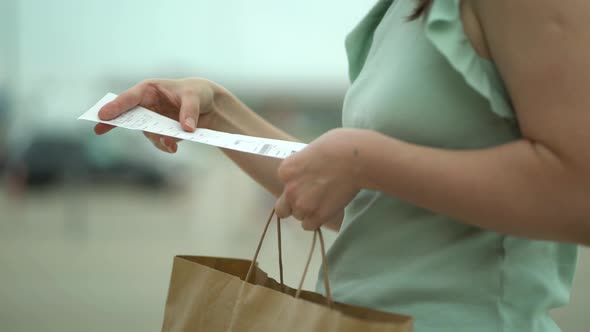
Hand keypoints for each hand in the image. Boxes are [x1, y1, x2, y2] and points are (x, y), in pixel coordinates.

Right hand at [94, 78, 218, 152]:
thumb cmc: (198, 93)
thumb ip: (189, 111)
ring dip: (156, 140)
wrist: (209, 107)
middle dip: (115, 122)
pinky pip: (159, 141)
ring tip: (171, 145)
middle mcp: (146, 106)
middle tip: (98, 129)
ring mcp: (152, 120)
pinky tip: (173, 148)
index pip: (129, 98)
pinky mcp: (161, 133)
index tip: (102, 115)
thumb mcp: (195, 97)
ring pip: (146, 133)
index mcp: (149, 90)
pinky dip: (166, 146)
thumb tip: (186, 128)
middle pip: (127, 116)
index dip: (115, 106)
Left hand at [274, 128, 362, 229]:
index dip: (297, 185)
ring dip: (309, 212)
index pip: (283, 185)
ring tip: (325, 201)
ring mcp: (302, 204)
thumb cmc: (338, 146)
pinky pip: (309, 225)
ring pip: (299, 216)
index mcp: (285, 170)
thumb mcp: (311, 150)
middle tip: (311, 198)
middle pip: (284, 208)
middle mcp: (289, 189)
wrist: (355, 158)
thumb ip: (303, 165)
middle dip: (295, 204)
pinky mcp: (318, 215)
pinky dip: (317, 220)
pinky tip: (326, 210)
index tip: (308, 183)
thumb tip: (306, 170)